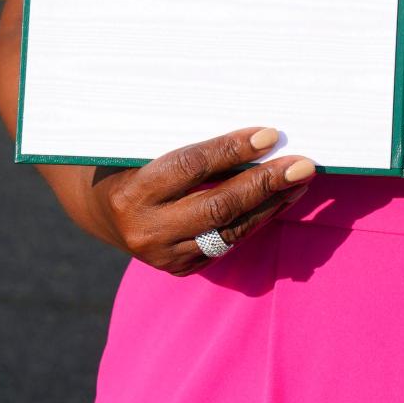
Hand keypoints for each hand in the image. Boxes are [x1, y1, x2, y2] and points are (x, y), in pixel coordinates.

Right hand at [88, 126, 315, 274]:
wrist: (99, 208)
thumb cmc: (129, 161)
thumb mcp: (146, 147)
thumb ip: (189, 145)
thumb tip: (253, 133)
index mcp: (133, 192)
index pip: (192, 168)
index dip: (233, 150)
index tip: (270, 134)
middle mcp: (147, 230)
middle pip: (218, 205)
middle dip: (266, 183)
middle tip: (303, 164)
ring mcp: (165, 256)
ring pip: (230, 230)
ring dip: (272, 204)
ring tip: (301, 180)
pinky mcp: (181, 268)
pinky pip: (228, 243)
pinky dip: (257, 220)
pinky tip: (280, 200)